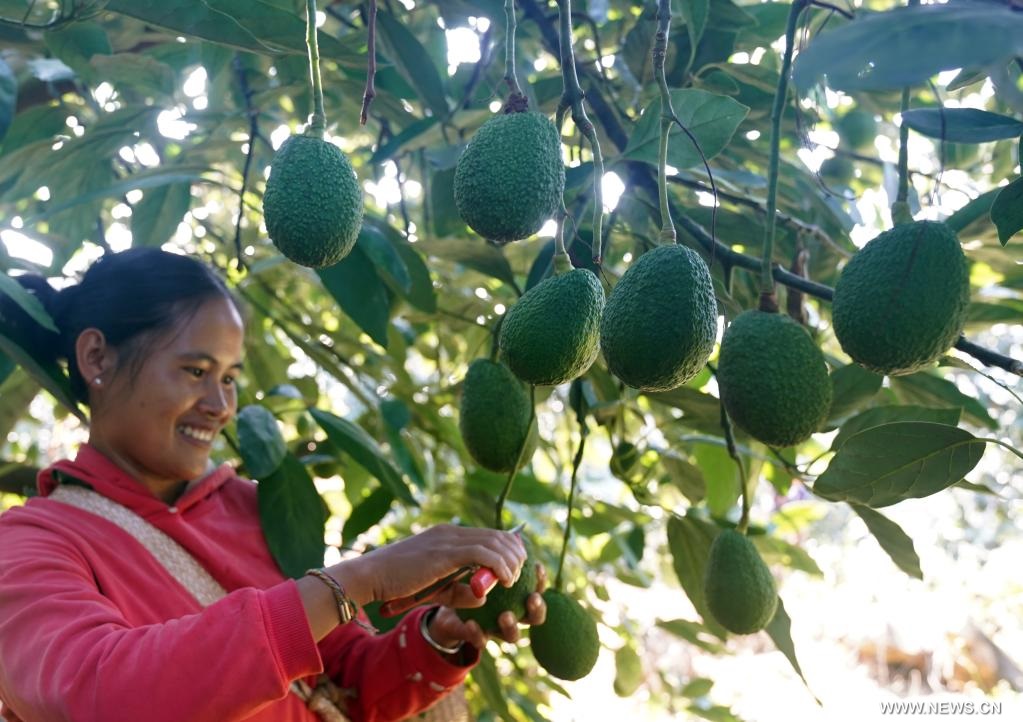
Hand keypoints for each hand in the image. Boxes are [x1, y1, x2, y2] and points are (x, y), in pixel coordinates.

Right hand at [336, 524, 526, 606]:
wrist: (372, 576)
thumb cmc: (399, 584)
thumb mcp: (436, 589)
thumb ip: (460, 591)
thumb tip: (484, 596)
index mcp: (448, 535)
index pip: (489, 533)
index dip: (510, 547)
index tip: (518, 565)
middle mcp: (451, 532)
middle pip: (497, 535)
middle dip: (515, 554)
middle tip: (520, 574)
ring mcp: (448, 540)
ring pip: (494, 542)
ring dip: (510, 561)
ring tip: (513, 580)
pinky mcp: (445, 552)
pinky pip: (483, 554)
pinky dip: (499, 566)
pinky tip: (504, 581)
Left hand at [426, 562, 547, 650]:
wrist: (438, 596)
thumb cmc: (463, 574)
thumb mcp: (475, 561)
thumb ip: (492, 556)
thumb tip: (509, 546)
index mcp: (513, 595)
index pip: (535, 589)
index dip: (540, 580)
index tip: (537, 567)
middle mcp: (509, 613)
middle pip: (534, 617)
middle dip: (537, 609)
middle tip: (531, 598)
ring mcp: (493, 628)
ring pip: (513, 635)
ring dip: (512, 626)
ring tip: (505, 616)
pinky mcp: (472, 636)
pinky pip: (480, 640)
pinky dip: (478, 634)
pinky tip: (471, 624)